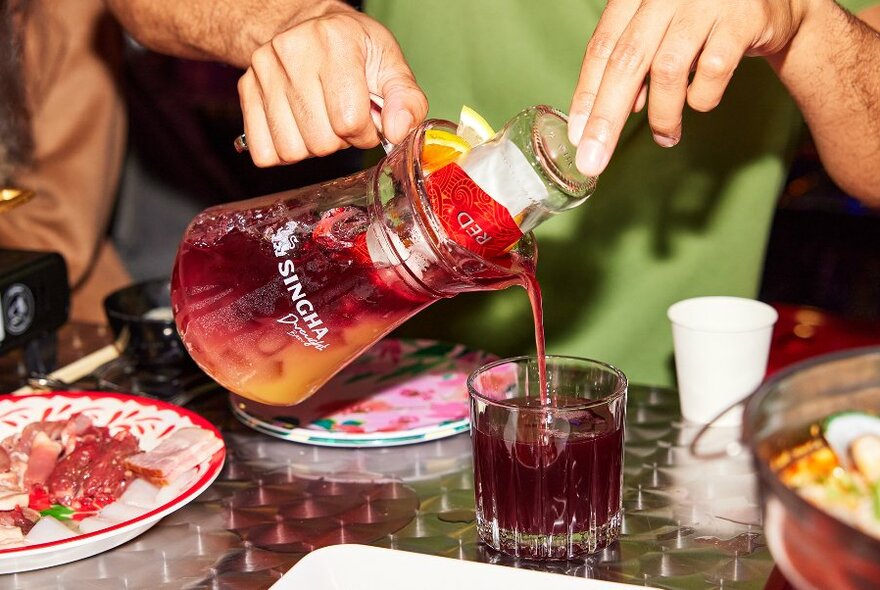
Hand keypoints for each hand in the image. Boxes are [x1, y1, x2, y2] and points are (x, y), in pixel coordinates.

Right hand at [238, 9, 427, 166]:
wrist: (309, 27)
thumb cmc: (354, 48)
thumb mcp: (390, 64)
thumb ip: (407, 100)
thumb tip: (398, 132)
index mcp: (335, 41)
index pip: (349, 121)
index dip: (365, 132)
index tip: (368, 120)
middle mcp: (293, 51)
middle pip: (320, 141)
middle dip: (340, 140)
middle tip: (343, 118)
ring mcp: (264, 71)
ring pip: (292, 151)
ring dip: (313, 147)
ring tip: (322, 120)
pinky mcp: (246, 90)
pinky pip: (266, 153)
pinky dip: (285, 151)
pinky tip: (299, 127)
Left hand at [567, 0, 810, 176]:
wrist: (775, 0)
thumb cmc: (704, 21)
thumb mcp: (661, 32)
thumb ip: (634, 65)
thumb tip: (606, 114)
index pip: (603, 46)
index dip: (587, 93)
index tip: (578, 135)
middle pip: (626, 61)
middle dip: (606, 117)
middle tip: (594, 159)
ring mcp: (705, 1)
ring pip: (667, 69)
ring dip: (661, 114)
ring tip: (665, 135)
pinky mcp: (743, 16)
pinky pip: (713, 70)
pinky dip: (701, 97)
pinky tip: (700, 102)